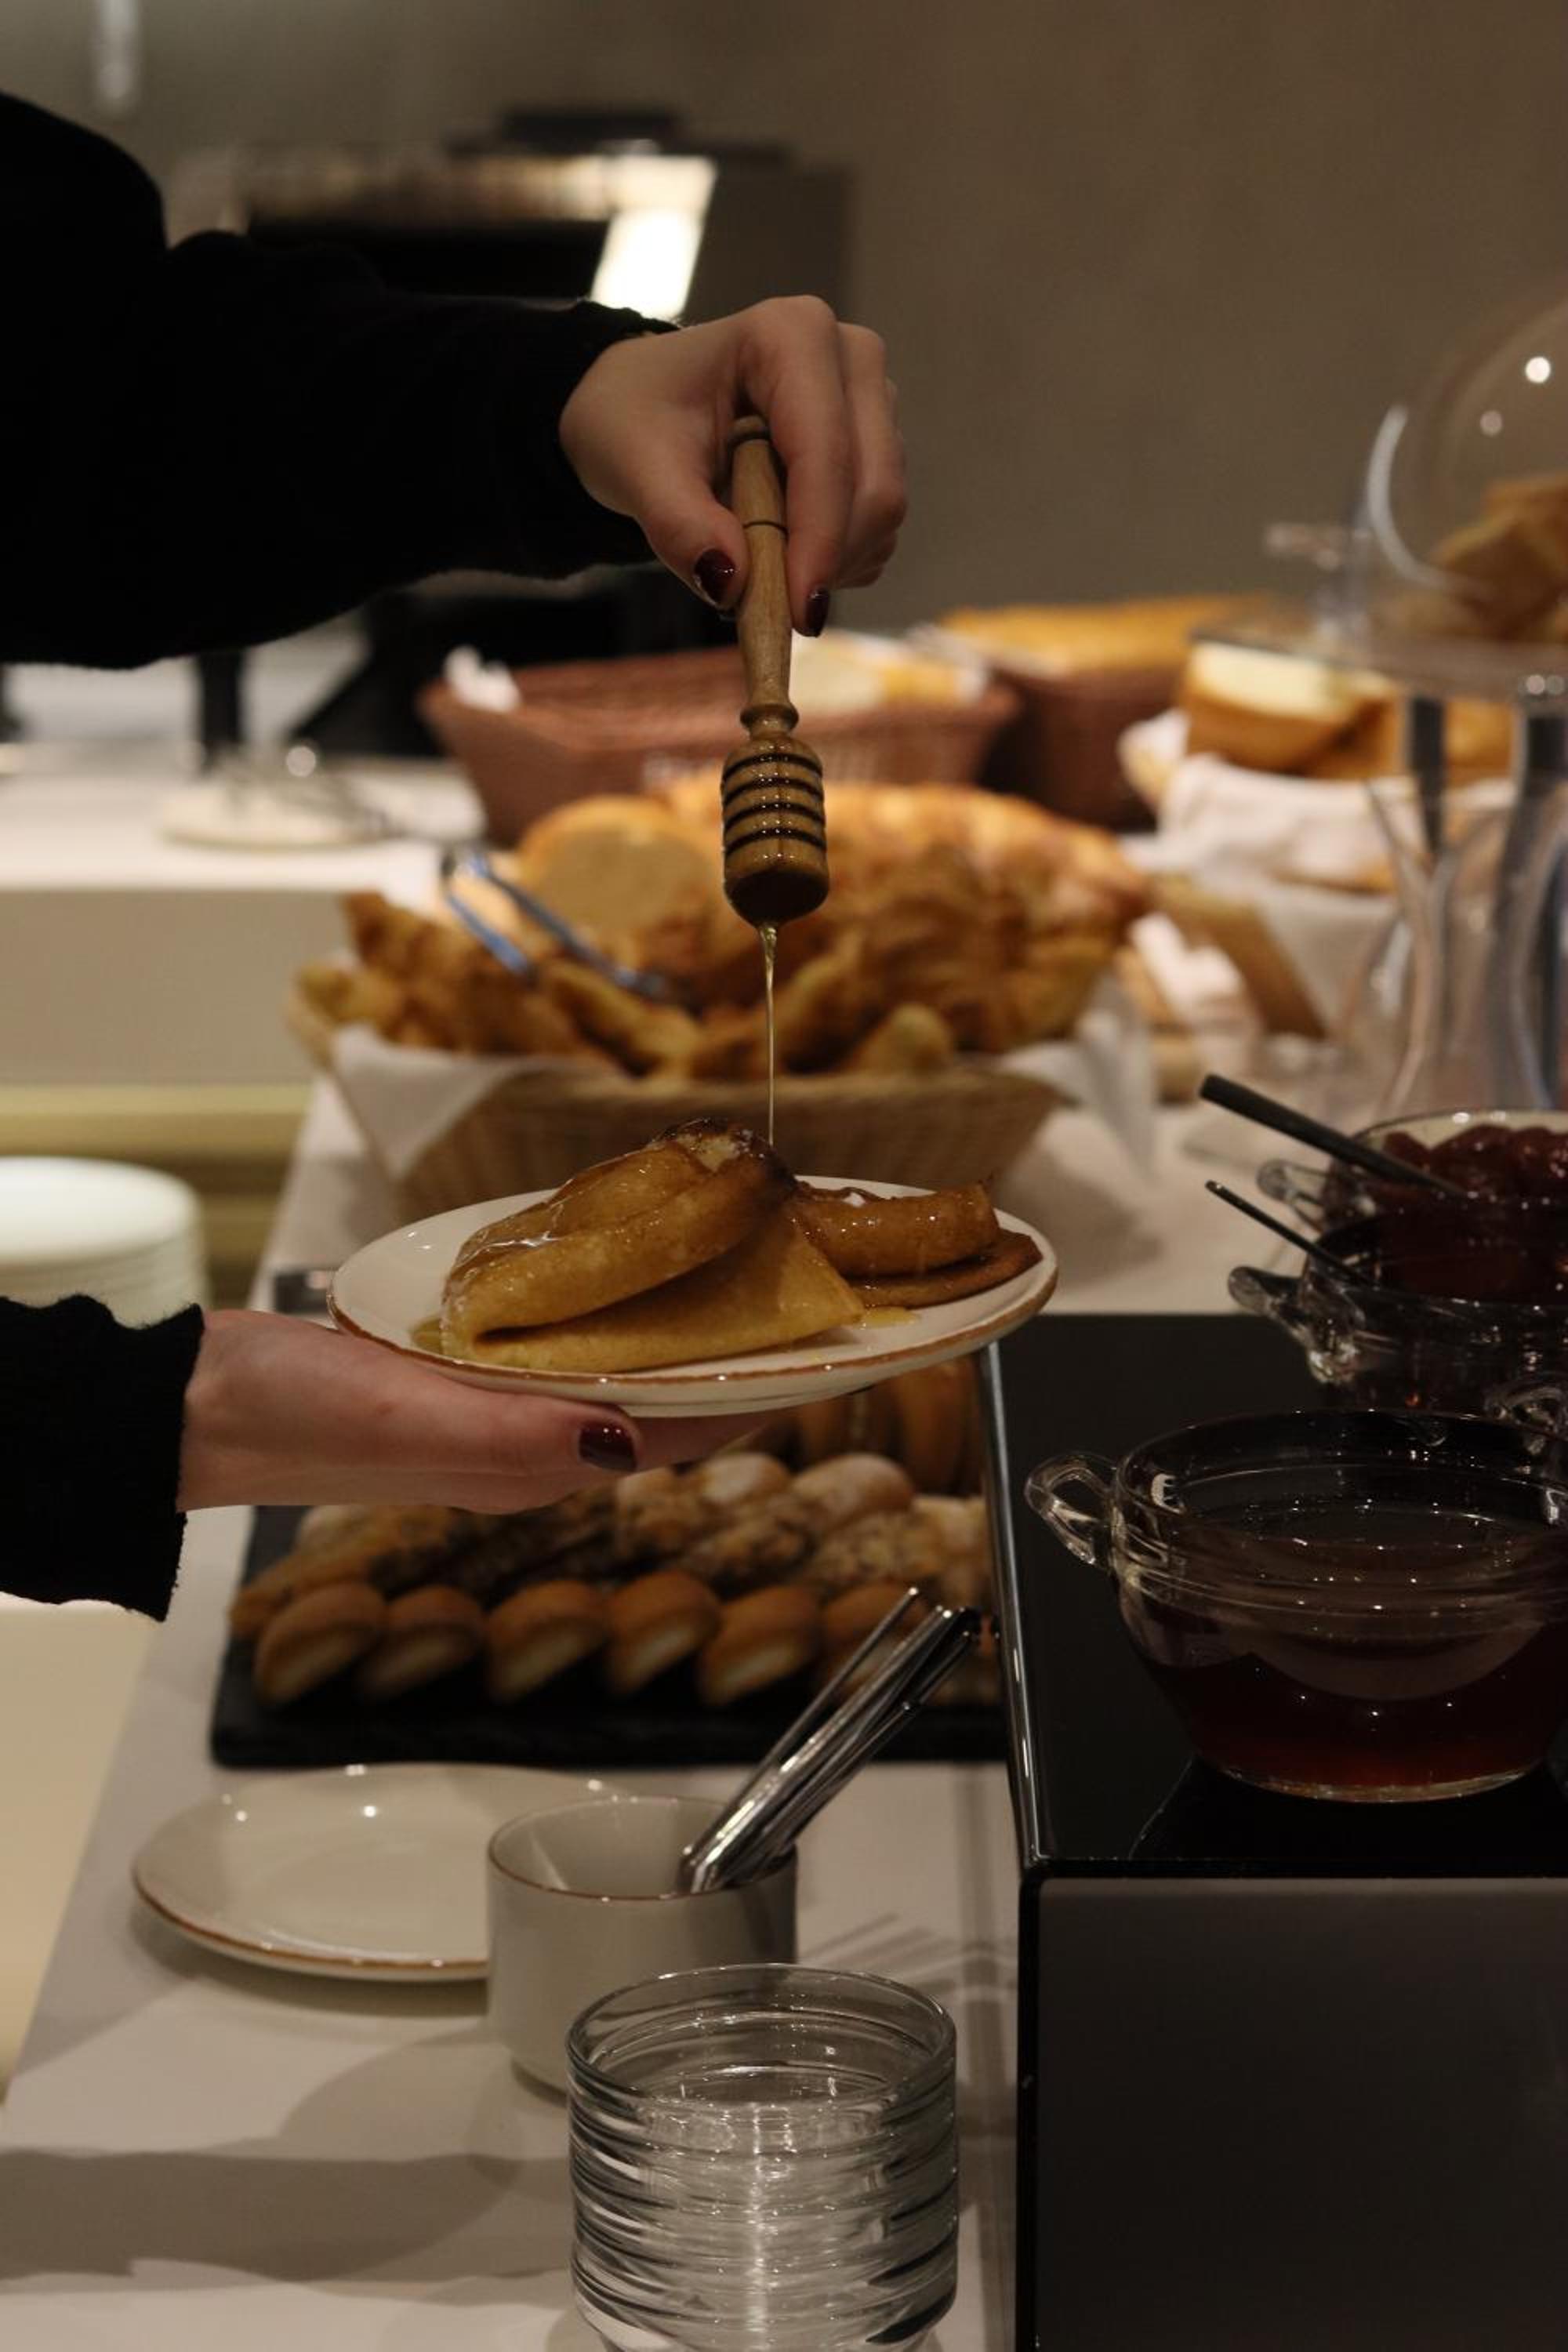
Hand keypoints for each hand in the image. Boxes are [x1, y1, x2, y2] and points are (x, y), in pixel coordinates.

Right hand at [177, 1310, 759, 1512]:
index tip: (834, 1349)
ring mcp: (491, 1413)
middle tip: (801, 1288)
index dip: (760, 1394)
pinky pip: (556, 1346)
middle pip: (662, 1404)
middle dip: (735, 1357)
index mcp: (533, 1465)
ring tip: (737, 1271)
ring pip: (615, 1372)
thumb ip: (513, 1436)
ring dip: (678, 1333)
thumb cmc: (294, 1419)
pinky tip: (612, 1271)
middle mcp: (527, 1444)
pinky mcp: (452, 1377)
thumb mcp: (405, 1419)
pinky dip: (603, 1311)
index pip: (679, 1433)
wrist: (195, 1408)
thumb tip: (625, 1445)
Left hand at [559, 296, 906, 631]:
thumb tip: (733, 585)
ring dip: (832, 561)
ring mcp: (872, 400)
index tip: (797, 615)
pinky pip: (879, 527)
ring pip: (883, 512)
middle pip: (874, 487)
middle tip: (767, 598)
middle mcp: (849, 357)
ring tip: (760, 554)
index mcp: (793, 336)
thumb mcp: (635, 468)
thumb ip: (680, 525)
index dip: (818, 541)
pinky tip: (787, 548)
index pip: (826, 455)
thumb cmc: (635, 420)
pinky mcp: (878, 444)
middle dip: (827, 558)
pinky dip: (840, 559)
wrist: (643, 410)